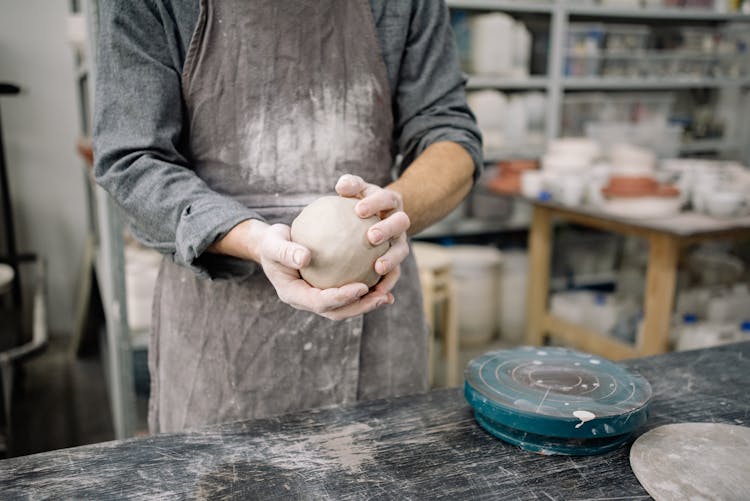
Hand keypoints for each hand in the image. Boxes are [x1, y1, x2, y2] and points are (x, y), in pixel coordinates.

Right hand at [258, 223, 393, 320]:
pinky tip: (384, 279)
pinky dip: (367, 290)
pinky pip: (350, 293)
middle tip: (382, 297)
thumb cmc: (272, 242)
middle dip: (360, 307)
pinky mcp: (328, 289)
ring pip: (346, 307)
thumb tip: (305, 258)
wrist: (274, 246)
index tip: (361, 287)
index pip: (320, 302)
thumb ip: (286, 251)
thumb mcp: (273, 243)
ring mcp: (318, 297)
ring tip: (387, 295)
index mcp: (294, 295)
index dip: (341, 298)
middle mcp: (308, 300)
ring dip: (367, 303)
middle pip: (337, 312)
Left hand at [335, 174, 410, 302]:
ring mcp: (400, 241)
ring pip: (402, 250)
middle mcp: (399, 221)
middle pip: (401, 223)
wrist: (380, 217)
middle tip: (371, 237)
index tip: (359, 210)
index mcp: (390, 202)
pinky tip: (377, 292)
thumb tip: (341, 186)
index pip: (386, 198)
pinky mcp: (397, 260)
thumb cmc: (361, 202)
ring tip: (378, 267)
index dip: (376, 203)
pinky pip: (395, 273)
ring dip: (392, 258)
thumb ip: (350, 185)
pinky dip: (388, 282)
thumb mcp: (357, 189)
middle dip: (388, 230)